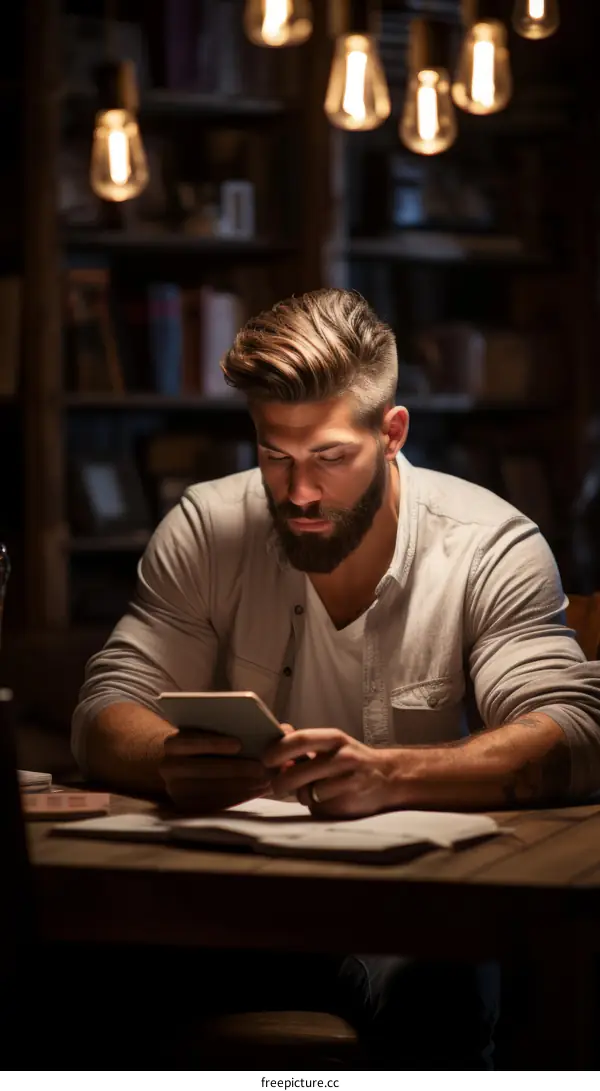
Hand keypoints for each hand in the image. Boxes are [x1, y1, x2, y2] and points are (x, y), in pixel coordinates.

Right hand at [160, 729, 271, 812]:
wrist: (180, 764)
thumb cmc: (207, 743)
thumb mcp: (216, 730)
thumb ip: (245, 726)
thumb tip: (284, 731)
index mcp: (172, 743)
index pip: (190, 741)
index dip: (214, 742)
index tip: (238, 744)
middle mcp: (168, 768)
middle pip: (203, 769)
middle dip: (236, 769)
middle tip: (264, 768)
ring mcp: (175, 791)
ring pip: (211, 789)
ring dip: (241, 785)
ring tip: (266, 780)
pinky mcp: (186, 808)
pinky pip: (214, 804)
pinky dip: (238, 797)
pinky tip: (256, 791)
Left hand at [263, 727, 397, 817]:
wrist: (388, 777)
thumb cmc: (350, 760)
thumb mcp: (331, 744)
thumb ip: (303, 746)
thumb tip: (272, 747)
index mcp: (334, 739)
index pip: (299, 740)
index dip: (277, 751)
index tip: (266, 760)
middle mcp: (342, 757)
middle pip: (296, 773)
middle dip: (280, 782)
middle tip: (277, 785)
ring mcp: (346, 782)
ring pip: (306, 794)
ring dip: (302, 795)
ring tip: (312, 790)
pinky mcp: (348, 804)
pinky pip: (319, 808)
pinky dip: (317, 806)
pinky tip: (329, 799)